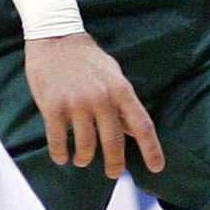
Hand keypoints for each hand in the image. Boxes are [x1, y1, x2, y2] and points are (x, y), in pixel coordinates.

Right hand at [25, 32, 164, 178]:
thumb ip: (123, 103)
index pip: (142, 125)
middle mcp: (101, 98)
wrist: (55, 36)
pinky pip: (59, 140)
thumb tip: (133, 131)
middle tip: (113, 173)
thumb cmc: (87, 58)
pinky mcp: (52, 106)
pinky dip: (60, 153)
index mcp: (121, 90)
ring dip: (84, 158)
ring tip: (81, 160)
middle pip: (113, 142)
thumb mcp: (113, 74)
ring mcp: (76, 103)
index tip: (157, 168)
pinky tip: (62, 157)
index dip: (151, 149)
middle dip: (114, 164)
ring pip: (85, 145)